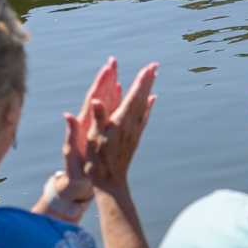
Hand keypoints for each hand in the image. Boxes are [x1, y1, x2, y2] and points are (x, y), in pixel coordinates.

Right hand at [80, 59, 158, 194]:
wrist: (111, 182)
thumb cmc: (98, 161)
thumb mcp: (93, 138)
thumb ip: (97, 118)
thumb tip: (96, 101)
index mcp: (120, 122)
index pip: (133, 97)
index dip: (140, 82)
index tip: (148, 68)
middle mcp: (131, 125)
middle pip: (142, 98)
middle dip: (148, 81)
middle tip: (155, 65)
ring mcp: (135, 131)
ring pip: (144, 105)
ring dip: (148, 89)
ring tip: (153, 76)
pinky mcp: (135, 138)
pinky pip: (144, 117)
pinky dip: (148, 106)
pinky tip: (152, 100)